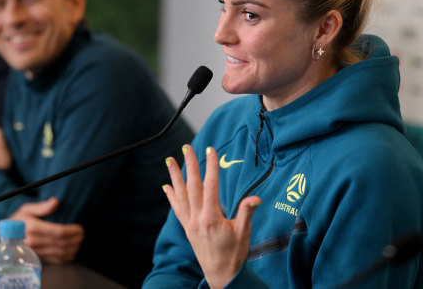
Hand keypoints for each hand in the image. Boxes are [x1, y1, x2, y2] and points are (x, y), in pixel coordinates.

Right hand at [9, 197, 84, 263]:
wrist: (3, 236)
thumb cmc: (18, 220)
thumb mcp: (26, 209)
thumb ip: (42, 206)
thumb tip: (55, 202)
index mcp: (33, 228)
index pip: (59, 232)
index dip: (73, 231)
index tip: (80, 227)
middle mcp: (34, 242)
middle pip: (62, 243)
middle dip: (76, 239)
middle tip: (82, 234)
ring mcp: (35, 252)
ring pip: (60, 253)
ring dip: (74, 248)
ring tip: (79, 241)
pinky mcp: (37, 259)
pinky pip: (55, 260)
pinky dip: (67, 257)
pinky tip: (72, 251)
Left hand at [163, 145, 260, 288]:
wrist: (221, 275)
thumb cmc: (234, 254)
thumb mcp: (243, 232)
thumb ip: (246, 213)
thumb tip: (255, 198)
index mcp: (211, 217)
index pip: (210, 185)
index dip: (211, 166)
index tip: (210, 150)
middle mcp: (197, 218)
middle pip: (192, 186)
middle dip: (190, 165)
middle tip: (187, 147)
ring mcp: (190, 223)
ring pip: (180, 194)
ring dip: (174, 176)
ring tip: (169, 160)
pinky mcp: (187, 228)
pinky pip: (177, 208)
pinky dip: (171, 196)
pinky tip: (167, 186)